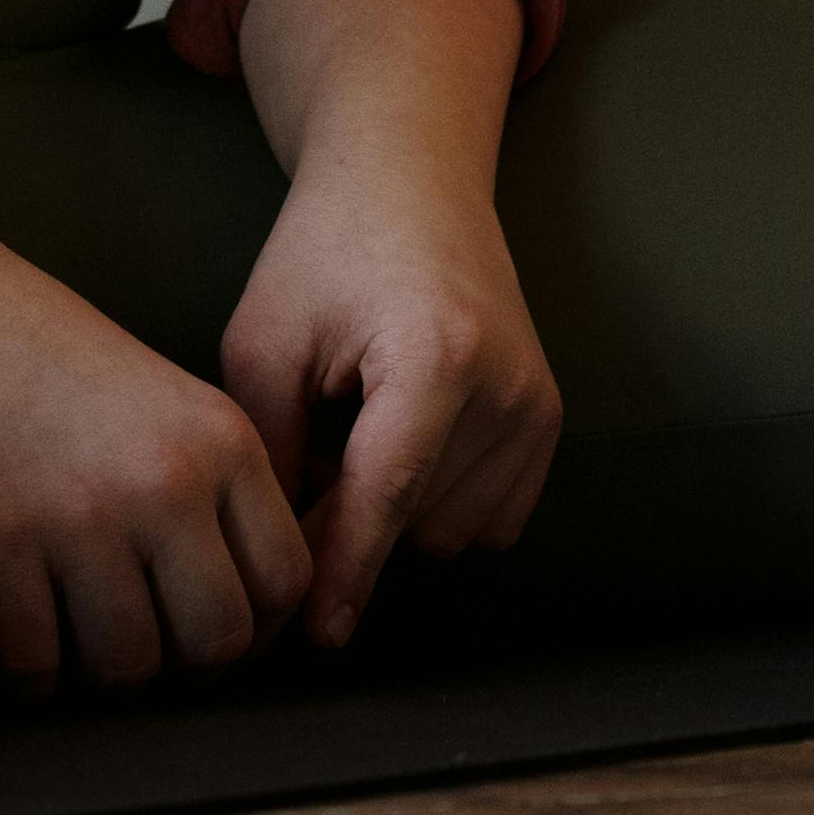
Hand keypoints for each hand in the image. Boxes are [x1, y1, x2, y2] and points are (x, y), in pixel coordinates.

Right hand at [0, 240, 315, 694]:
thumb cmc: (49, 353)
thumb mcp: (171, 399)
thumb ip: (215, 486)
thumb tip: (237, 595)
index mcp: (222, 441)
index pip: (287, 580)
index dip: (258, 628)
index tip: (216, 630)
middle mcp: (167, 483)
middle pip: (218, 644)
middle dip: (183, 664)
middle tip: (147, 640)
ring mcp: (83, 519)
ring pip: (129, 669)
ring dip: (101, 670)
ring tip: (77, 632)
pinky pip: (36, 668)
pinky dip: (29, 675)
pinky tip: (20, 637)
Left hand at [221, 149, 561, 646]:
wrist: (409, 179)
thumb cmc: (326, 251)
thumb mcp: (264, 341)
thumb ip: (269, 455)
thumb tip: (281, 559)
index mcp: (434, 358)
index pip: (383, 501)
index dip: (343, 574)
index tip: (315, 636)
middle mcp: (504, 385)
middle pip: (414, 524)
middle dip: (352, 514)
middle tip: (314, 438)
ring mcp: (536, 403)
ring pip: (450, 532)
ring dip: (398, 508)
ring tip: (362, 423)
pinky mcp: (549, 418)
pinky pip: (490, 518)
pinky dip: (441, 501)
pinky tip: (408, 436)